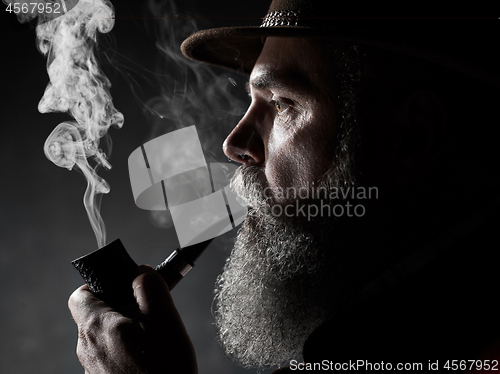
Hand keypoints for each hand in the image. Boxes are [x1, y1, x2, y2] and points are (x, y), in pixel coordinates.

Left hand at [68, 265, 197, 373]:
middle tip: (149, 316)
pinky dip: (126, 352)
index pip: (80, 294)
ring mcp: (92, 370)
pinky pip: (110, 357)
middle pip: (96, 315)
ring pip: (105, 337)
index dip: (102, 285)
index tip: (125, 289)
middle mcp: (87, 349)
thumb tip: (140, 272)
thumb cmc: (165, 369)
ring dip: (126, 332)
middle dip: (122, 309)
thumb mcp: (164, 318)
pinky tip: (148, 361)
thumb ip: (149, 286)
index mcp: (96, 327)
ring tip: (153, 342)